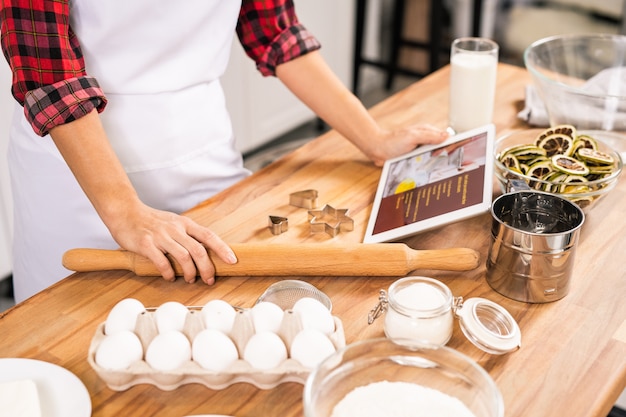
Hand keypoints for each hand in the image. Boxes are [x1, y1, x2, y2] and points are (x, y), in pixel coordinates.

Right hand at [50, 110, 235, 285]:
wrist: (125, 211)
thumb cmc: (151, 221)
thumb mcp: (173, 223)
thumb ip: (187, 236)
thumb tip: (205, 253)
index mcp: (184, 224)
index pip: (209, 236)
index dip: (222, 249)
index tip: (232, 260)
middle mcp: (175, 229)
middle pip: (199, 250)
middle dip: (207, 268)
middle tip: (209, 279)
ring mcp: (160, 236)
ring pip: (183, 257)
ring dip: (190, 272)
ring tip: (190, 279)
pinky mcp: (146, 244)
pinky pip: (161, 262)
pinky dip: (168, 273)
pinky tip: (170, 277)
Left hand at [367, 124, 448, 165]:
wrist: (377, 150)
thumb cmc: (392, 141)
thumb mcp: (412, 136)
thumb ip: (429, 136)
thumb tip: (446, 136)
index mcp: (428, 131)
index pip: (446, 136)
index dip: (453, 143)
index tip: (460, 150)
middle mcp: (426, 140)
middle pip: (442, 148)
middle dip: (447, 155)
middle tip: (453, 164)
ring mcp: (421, 149)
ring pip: (434, 156)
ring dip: (437, 163)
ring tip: (444, 170)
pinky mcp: (415, 157)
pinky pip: (426, 162)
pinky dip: (429, 167)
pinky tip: (431, 172)